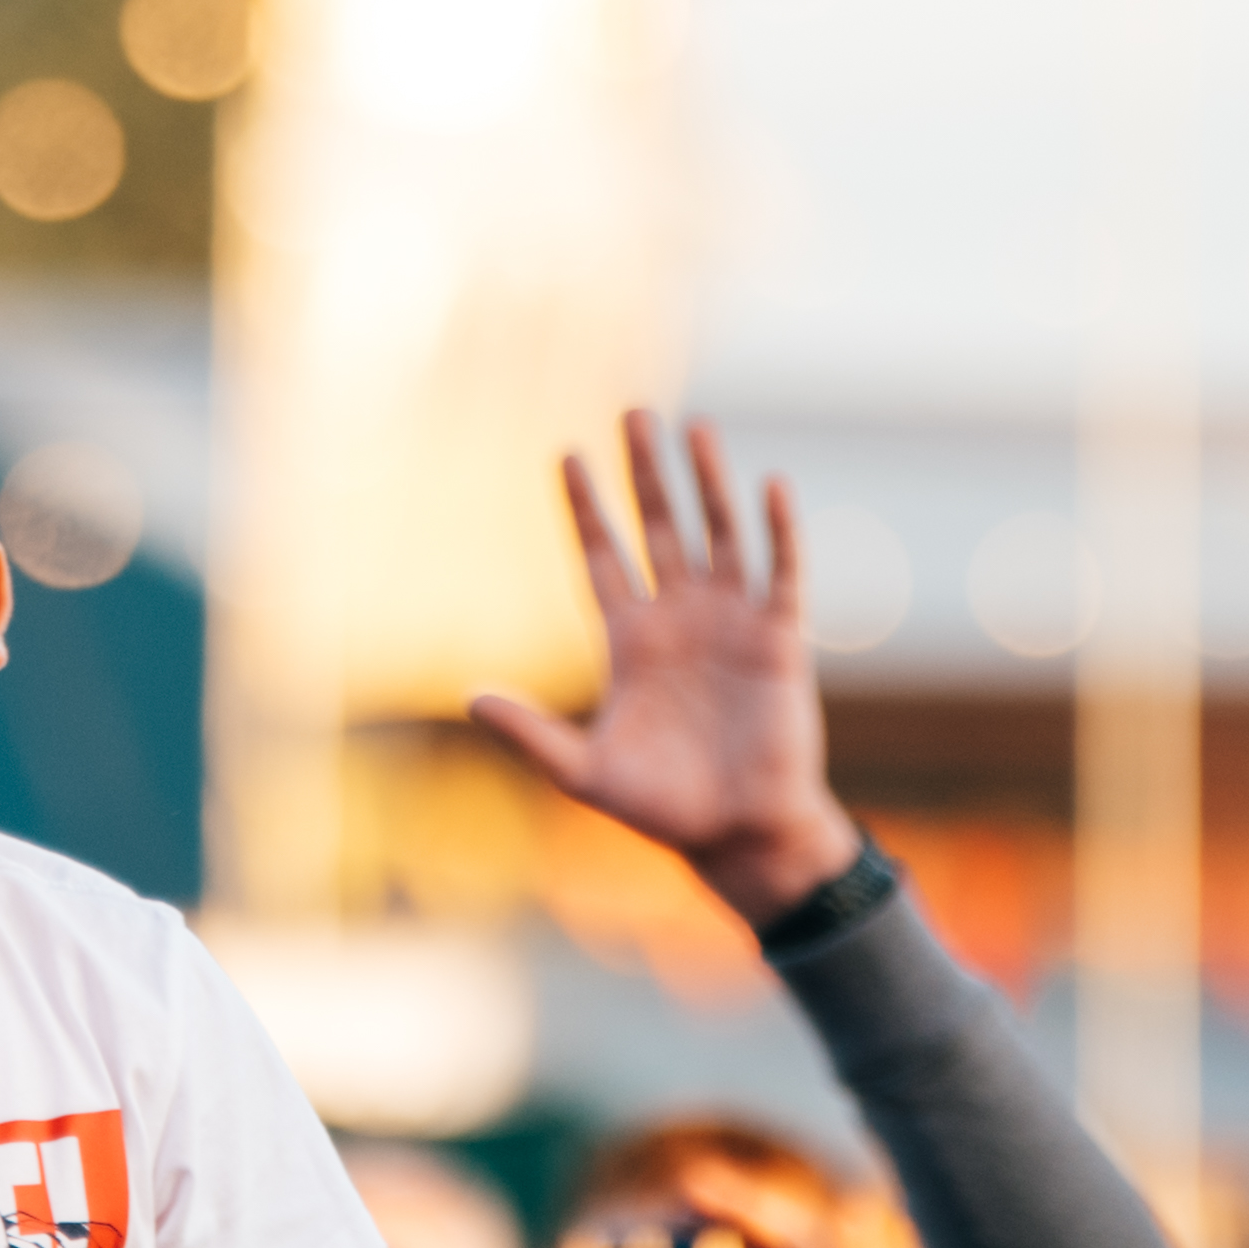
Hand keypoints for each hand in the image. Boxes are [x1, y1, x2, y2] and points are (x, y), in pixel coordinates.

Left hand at [468, 415, 865, 923]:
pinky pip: (780, 572)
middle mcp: (678, 620)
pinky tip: (769, 485)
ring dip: (707, 483)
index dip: (585, 509)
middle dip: (644, 472)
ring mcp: (731, 623)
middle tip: (633, 412)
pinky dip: (777, 530)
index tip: (565, 456)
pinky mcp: (779, 638)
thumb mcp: (583, 771)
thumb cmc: (662, 809)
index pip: (603, 556)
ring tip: (695, 429)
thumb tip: (468, 697)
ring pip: (717, 534)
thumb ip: (530, 732)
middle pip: (657, 528)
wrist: (738, 835)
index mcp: (629, 642)